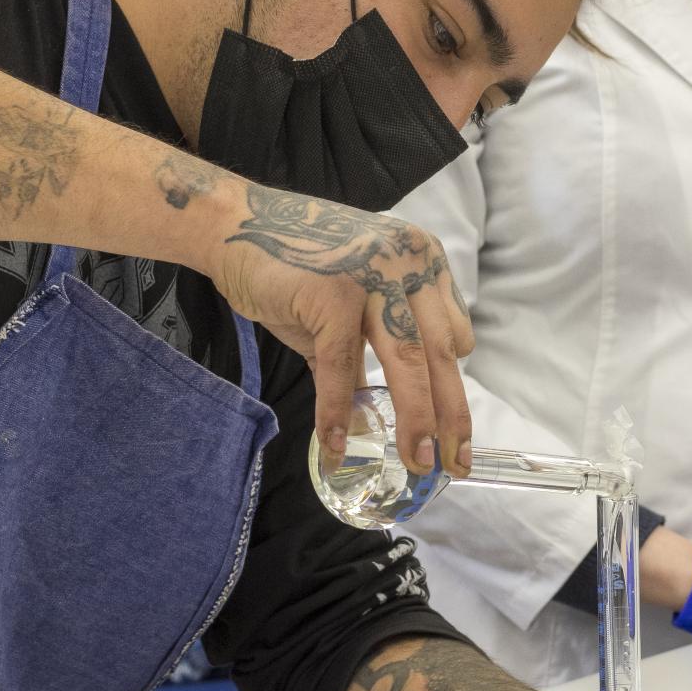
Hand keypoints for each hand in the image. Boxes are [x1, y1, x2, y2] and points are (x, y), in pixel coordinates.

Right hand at [206, 178, 473, 476]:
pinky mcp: (334, 294)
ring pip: (407, 361)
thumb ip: (368, 355)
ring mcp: (373, 275)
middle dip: (451, 416)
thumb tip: (375, 420)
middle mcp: (407, 264)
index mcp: (422, 261)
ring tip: (416, 462)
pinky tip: (334, 444)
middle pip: (440, 354)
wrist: (236, 226)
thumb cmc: (296, 267)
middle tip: (455, 464)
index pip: (454, 335)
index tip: (453, 430)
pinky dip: (338, 411)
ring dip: (415, 420)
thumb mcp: (349, 305)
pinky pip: (342, 367)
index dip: (453, 386)